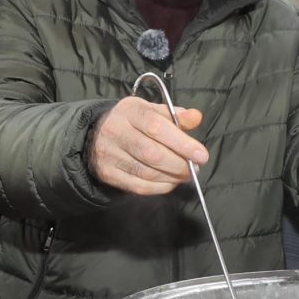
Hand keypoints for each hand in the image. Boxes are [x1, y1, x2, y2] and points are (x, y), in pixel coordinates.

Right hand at [89, 97, 206, 194]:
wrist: (97, 134)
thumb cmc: (134, 122)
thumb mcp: (153, 111)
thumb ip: (176, 115)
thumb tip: (196, 118)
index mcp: (130, 111)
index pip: (157, 127)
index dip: (182, 143)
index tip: (201, 155)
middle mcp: (116, 131)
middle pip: (152, 153)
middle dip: (179, 164)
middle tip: (195, 168)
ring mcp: (109, 154)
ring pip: (146, 172)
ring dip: (172, 177)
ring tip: (185, 175)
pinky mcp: (107, 173)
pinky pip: (138, 186)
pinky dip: (160, 187)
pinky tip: (170, 182)